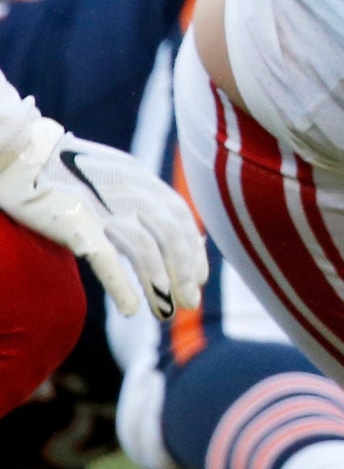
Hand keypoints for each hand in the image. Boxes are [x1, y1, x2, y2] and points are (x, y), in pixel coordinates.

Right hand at [55, 137, 207, 319]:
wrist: (20, 155)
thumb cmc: (63, 169)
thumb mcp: (113, 173)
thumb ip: (138, 194)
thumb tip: (164, 222)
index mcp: (140, 178)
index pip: (180, 217)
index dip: (193, 250)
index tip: (198, 278)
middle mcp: (130, 189)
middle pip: (171, 236)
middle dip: (184, 273)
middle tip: (189, 303)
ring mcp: (105, 205)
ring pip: (145, 250)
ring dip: (159, 285)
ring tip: (165, 313)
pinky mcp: (77, 221)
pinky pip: (106, 257)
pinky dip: (122, 285)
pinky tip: (132, 308)